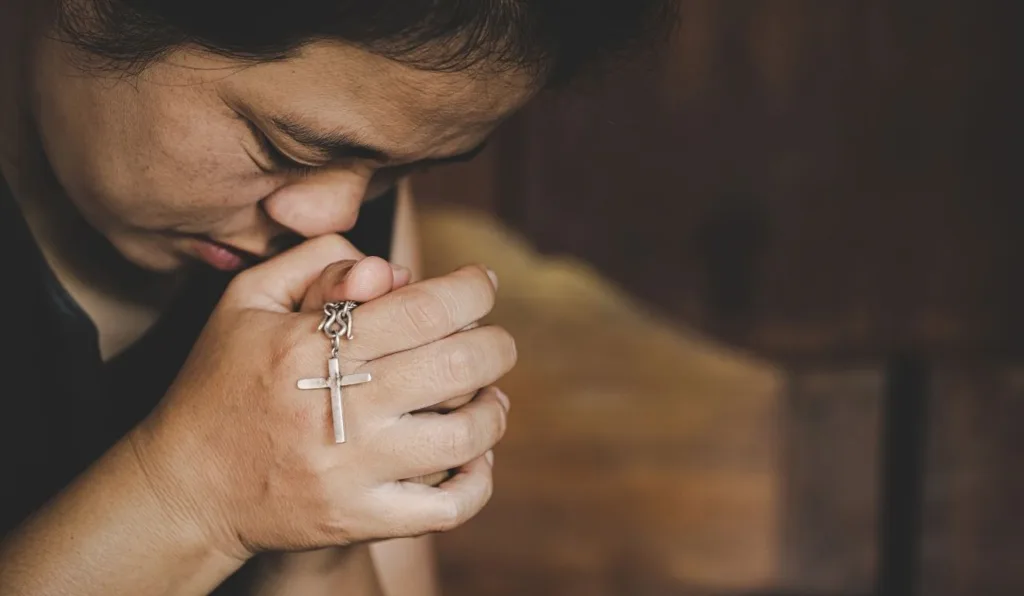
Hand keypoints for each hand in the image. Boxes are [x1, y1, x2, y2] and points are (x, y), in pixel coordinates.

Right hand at [128, 234, 514, 561]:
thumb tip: (391, 269)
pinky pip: (448, 508)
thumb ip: (316, 261)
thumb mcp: (247, 300)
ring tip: (489, 396)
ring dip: (494, 409)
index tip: (482, 283)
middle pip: (458, 366)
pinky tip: (477, 456)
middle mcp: (339, 408)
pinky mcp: (359, 520)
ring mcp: (352, 471)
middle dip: (496, 344)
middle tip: (494, 340)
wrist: (186, 486)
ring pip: (464, 436)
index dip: (472, 289)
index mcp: (311, 346)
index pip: (424, 308)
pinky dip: (480, 481)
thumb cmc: (221, 383)